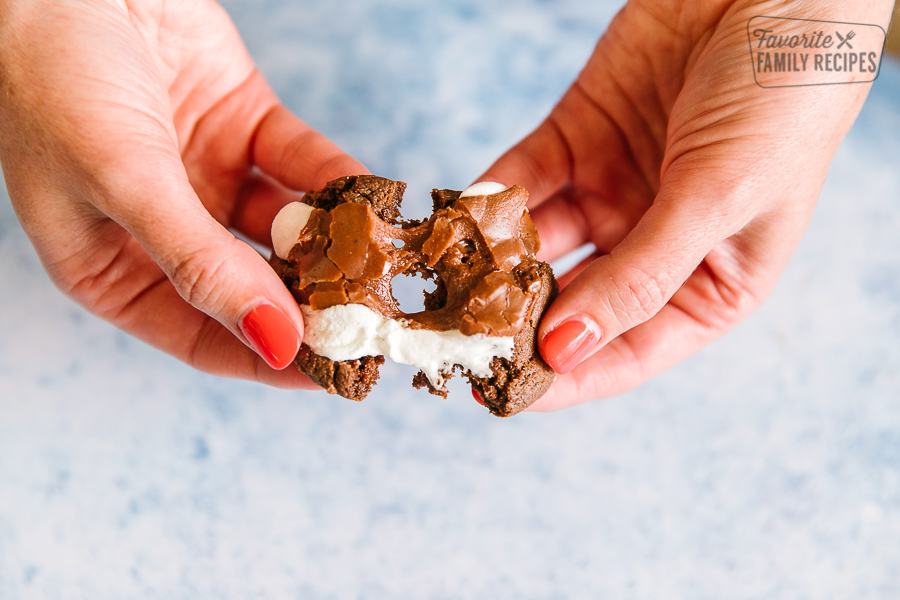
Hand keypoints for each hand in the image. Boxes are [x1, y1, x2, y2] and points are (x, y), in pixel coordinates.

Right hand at [0, 0, 365, 386]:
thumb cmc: (52, 76)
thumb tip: (274, 342)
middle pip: (255, 285)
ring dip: (335, 242)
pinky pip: (303, 165)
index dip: (270, 358)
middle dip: (315, 302)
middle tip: (376, 317)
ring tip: (384, 261)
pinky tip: (373, 199)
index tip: (335, 372)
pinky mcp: (245, 126)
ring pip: (287, 228)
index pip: (204, 337)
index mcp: (113, 269)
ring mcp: (209, 179)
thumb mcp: (122, 182)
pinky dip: (337, 181)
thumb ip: (200, 264)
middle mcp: (166, 233)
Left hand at [478, 0, 892, 409]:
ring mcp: (611, 193)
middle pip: (569, 304)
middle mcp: (651, 248)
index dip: (564, 378)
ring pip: (536, 245)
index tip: (502, 395)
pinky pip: (523, 180)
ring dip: (489, 264)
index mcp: (706, 285)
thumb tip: (566, 349)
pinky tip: (456, 217)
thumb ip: (640, 276)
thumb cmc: (782, 101)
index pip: (624, 350)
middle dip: (513, 323)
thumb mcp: (718, 200)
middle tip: (455, 340)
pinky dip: (490, 199)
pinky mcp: (578, 140)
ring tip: (443, 285)